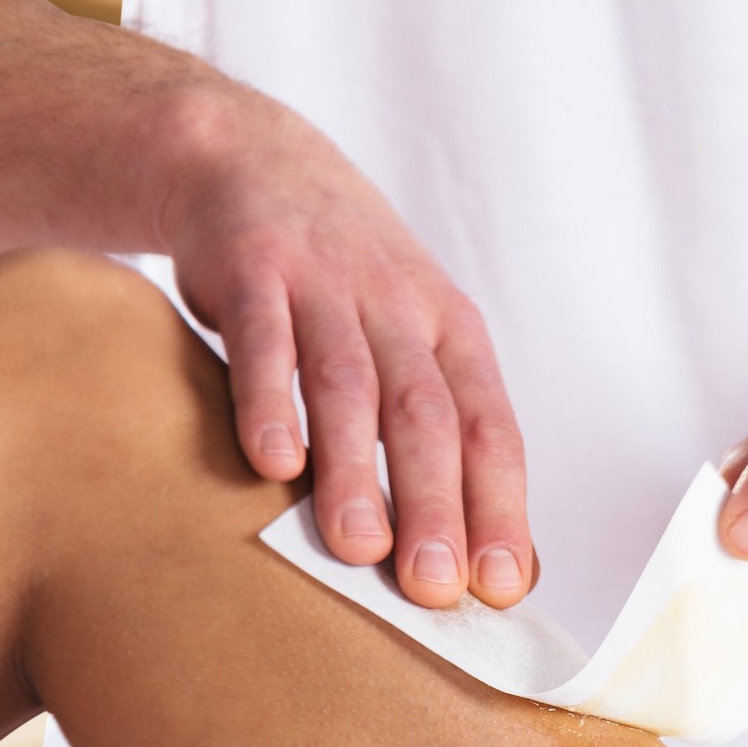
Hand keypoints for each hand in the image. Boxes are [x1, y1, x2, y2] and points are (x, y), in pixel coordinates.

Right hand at [161, 89, 533, 608]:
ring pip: (348, 385)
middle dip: (436, 505)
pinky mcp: (253, 268)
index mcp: (451, 331)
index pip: (489, 427)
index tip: (498, 587)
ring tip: (356, 547)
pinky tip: (272, 462)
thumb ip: (435, 425)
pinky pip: (264, 341)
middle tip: (432, 588)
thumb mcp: (406, 331)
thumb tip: (477, 554)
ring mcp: (324, 283)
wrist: (249, 158)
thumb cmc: (340, 281)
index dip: (498, 508)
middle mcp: (398, 305)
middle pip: (426, 415)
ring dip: (355, 470)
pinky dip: (268, 401)